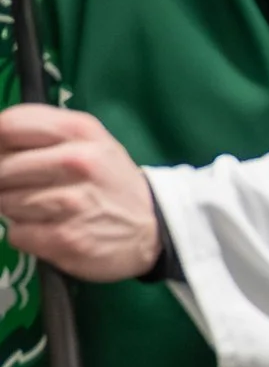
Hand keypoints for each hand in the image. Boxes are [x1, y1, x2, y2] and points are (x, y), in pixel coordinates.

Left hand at [0, 105, 164, 281]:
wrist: (155, 227)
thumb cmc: (110, 180)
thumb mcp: (88, 141)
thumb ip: (41, 133)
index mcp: (79, 131)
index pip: (8, 127)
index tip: (3, 156)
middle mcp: (75, 162)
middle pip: (1, 169)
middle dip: (5, 182)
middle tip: (27, 188)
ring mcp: (70, 203)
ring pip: (5, 203)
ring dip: (16, 209)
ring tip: (45, 210)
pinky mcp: (65, 239)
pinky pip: (16, 234)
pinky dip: (26, 235)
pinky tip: (48, 230)